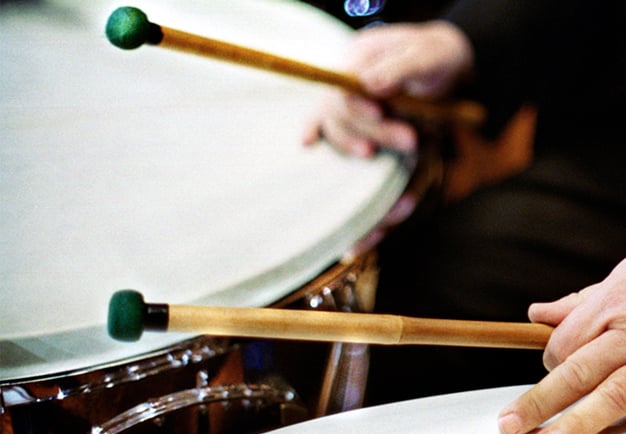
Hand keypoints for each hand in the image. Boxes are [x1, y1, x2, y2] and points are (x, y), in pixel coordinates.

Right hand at [302, 20, 473, 156]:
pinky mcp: (351, 110)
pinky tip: (307, 141)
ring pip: (334, 122)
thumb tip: (369, 84)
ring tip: (377, 153)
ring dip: (353, 142)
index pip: (346, 84)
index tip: (380, 116)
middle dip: (374, 130)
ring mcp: (345, 93)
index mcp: (361, 54)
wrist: (444, 64)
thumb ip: (400, 68)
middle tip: (411, 141)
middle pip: (342, 109)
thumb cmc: (437, 57)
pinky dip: (313, 128)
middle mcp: (346, 74)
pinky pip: (324, 119)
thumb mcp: (427, 56)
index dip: (358, 106)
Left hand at [498, 258, 625, 433]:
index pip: (565, 344)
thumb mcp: (619, 283)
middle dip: (541, 403)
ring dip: (579, 426)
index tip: (548, 365)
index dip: (549, 359)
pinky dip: (617, 431)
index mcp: (615, 310)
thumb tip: (538, 313)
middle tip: (509, 425)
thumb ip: (579, 304)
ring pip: (612, 403)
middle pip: (579, 376)